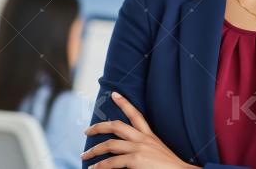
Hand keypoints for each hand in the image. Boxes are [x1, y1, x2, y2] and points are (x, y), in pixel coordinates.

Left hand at [82, 91, 199, 168]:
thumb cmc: (170, 167)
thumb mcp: (157, 153)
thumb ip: (144, 149)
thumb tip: (127, 154)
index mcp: (150, 136)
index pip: (136, 114)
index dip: (124, 103)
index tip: (114, 94)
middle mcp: (143, 139)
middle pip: (117, 126)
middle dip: (99, 127)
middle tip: (87, 131)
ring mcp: (139, 149)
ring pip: (110, 144)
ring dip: (94, 150)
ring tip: (84, 156)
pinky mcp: (135, 160)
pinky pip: (111, 162)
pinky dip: (100, 166)